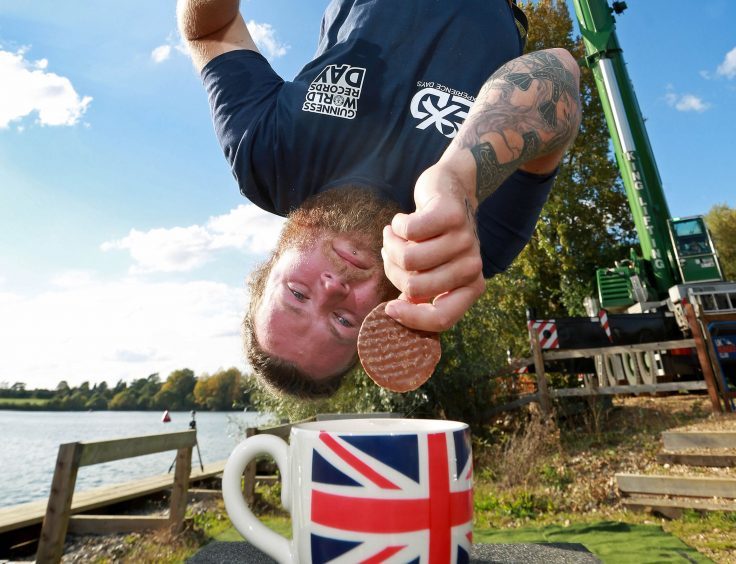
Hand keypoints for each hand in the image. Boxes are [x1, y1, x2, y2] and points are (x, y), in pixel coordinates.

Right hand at [381, 164, 485, 331]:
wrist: (452, 188)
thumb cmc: (435, 237)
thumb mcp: (432, 269)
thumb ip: (419, 293)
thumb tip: (392, 315)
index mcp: (471, 287)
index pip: (442, 319)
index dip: (410, 318)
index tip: (388, 308)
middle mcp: (472, 267)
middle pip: (415, 288)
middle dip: (393, 271)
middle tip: (391, 254)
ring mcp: (464, 241)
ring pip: (408, 259)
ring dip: (391, 245)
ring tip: (394, 235)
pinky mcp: (451, 215)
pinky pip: (408, 231)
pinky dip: (396, 225)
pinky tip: (401, 220)